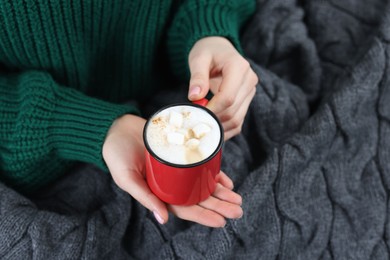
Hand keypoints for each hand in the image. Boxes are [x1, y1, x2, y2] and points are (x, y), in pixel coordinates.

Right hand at [102, 114, 242, 226]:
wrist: (116, 128)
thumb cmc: (116, 154)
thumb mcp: (127, 178)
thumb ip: (145, 197)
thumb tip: (163, 219)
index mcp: (158, 193)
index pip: (185, 208)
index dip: (203, 215)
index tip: (221, 221)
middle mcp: (171, 183)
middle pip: (198, 198)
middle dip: (219, 205)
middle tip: (238, 210)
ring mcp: (177, 169)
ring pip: (202, 184)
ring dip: (220, 192)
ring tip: (237, 198)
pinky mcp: (182, 153)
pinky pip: (201, 165)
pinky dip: (214, 174)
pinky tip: (226, 181)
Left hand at [188, 36, 258, 139]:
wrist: (219, 49)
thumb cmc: (208, 51)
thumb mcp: (199, 58)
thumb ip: (197, 77)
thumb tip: (195, 97)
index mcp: (239, 67)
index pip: (228, 96)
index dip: (212, 109)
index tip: (196, 114)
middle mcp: (249, 80)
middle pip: (232, 110)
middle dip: (213, 119)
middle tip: (195, 122)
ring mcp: (250, 92)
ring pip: (236, 119)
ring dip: (219, 126)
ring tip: (201, 126)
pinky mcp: (246, 101)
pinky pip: (238, 122)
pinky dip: (225, 129)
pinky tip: (211, 129)